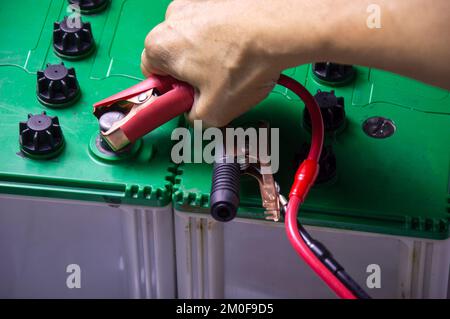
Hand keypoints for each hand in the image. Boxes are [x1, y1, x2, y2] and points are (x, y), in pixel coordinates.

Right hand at [141, 0, 325, 126]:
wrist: (281, 28)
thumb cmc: (244, 64)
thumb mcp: (213, 112)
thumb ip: (192, 119)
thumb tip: (195, 114)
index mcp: (160, 47)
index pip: (151, 75)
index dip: (170, 92)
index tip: (185, 100)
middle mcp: (172, 19)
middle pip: (174, 56)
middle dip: (191, 75)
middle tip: (214, 89)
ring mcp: (196, 4)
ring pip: (195, 41)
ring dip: (208, 58)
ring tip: (234, 70)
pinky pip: (213, 26)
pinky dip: (224, 40)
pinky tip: (242, 52)